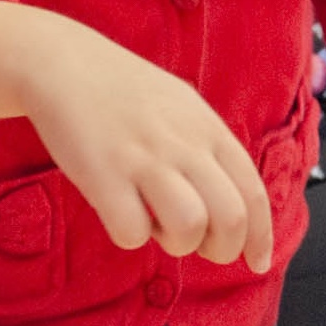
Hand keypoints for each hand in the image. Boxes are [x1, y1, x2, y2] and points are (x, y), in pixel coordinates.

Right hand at [0, 2, 274, 270]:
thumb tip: (233, 203)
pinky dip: (129, 236)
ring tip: (157, 225)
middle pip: (231, 218)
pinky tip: (120, 213)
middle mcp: (184, 144)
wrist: (64, 63)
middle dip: (223, 250)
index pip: (253, 193)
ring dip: (177, 243)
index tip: (257, 262)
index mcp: (209, 129)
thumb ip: (209, 151)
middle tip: (202, 248)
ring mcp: (144, 159)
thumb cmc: (124, 92)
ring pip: (189, 227)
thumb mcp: (184, 107)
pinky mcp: (103, 174)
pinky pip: (132, 232)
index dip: (261, 237)